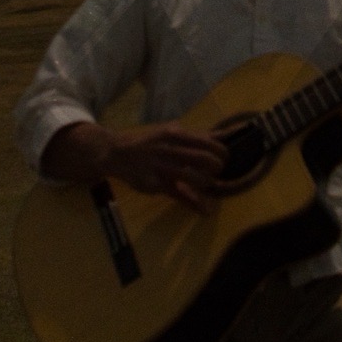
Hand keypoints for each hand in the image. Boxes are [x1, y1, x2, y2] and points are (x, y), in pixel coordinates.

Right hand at [105, 122, 228, 212]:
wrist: (118, 153)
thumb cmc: (149, 142)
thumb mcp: (171, 131)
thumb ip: (196, 135)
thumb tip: (223, 135)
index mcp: (176, 135)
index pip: (209, 143)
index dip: (221, 153)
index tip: (223, 158)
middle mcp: (171, 150)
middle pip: (206, 160)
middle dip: (217, 168)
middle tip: (216, 172)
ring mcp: (163, 168)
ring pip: (196, 178)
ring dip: (207, 183)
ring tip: (206, 184)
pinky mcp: (157, 185)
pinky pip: (180, 196)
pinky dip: (195, 204)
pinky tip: (206, 210)